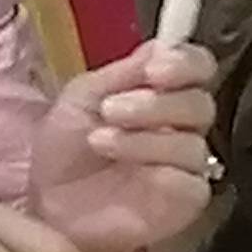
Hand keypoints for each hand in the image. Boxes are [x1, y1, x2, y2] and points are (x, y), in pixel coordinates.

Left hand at [29, 39, 217, 251]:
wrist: (49, 206)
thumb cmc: (64, 151)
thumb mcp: (82, 97)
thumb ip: (123, 73)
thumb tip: (162, 45)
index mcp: (161, 94)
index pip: (198, 68)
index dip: (187, 63)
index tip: (156, 70)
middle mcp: (181, 126)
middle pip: (201, 103)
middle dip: (158, 103)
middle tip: (112, 110)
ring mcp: (187, 166)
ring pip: (193, 142)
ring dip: (145, 136)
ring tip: (101, 141)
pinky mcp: (187, 200)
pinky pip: (191, 178)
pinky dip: (157, 165)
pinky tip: (124, 167)